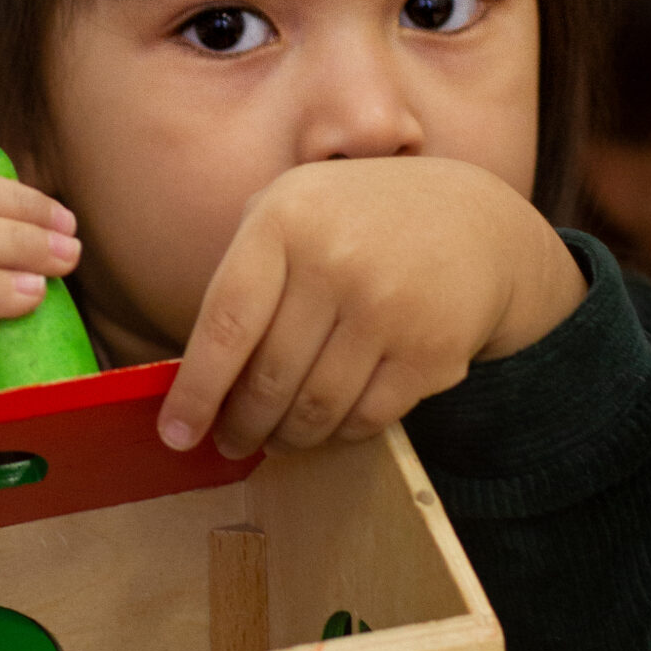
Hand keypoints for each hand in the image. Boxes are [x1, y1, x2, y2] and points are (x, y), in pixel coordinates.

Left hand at [157, 156, 583, 458]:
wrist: (475, 223)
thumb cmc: (360, 223)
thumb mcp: (295, 208)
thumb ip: (244, 272)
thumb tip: (196, 375)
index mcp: (286, 220)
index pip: (226, 324)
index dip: (196, 390)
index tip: (175, 434)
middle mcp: (335, 260)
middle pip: (268, 377)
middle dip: (240, 424)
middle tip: (231, 442)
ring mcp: (388, 306)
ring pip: (315, 407)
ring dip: (287, 437)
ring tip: (276, 439)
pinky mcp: (432, 351)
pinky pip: (366, 418)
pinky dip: (339, 434)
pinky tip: (328, 427)